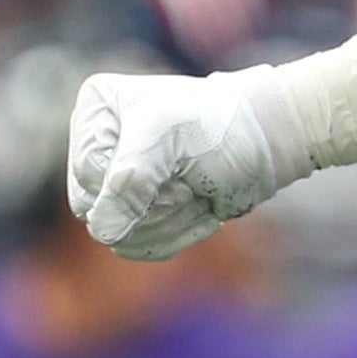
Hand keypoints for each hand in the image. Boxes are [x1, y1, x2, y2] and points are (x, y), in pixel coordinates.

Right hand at [65, 71, 291, 259]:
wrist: (267, 143)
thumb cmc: (222, 127)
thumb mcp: (170, 139)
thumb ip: (129, 182)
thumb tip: (103, 233)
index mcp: (96, 111)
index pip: (90, 176)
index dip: (135, 181)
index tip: (180, 158)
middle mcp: (99, 146)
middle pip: (98, 211)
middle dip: (156, 204)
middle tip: (190, 177)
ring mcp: (117, 182)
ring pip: (120, 235)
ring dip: (173, 219)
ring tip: (198, 189)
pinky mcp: (140, 211)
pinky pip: (139, 246)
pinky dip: (179, 233)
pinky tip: (203, 208)